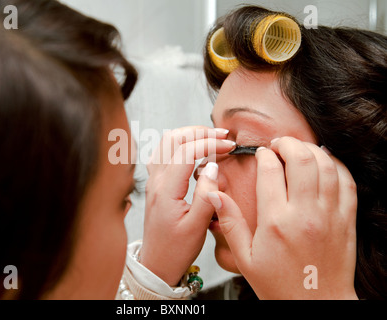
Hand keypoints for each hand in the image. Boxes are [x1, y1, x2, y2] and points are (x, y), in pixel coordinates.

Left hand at [139, 126, 235, 285]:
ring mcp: (152, 181)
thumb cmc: (175, 250)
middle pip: (173, 139)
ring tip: (211, 139)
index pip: (187, 151)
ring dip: (189, 135)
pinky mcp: (155, 184)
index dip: (210, 143)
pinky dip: (180, 145)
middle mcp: (155, 181)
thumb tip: (213, 167)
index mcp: (166, 190)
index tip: (229, 145)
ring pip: (166, 142)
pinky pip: (163, 153)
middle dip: (200, 132)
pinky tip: (193, 152)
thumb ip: (207, 195)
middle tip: (223, 136)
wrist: (156, 264)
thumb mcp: (197, 227)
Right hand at [208, 137, 357, 298]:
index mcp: (275, 222)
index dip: (263, 154)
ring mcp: (329, 215)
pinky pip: (346, 182)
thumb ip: (229, 222)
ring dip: (312, 150)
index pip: (270, 170)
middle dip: (288, 143)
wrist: (316, 305)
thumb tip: (213, 193)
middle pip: (301, 159)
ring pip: (326, 165)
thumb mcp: (245, 257)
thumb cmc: (279, 285)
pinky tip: (324, 164)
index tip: (260, 154)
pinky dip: (336, 166)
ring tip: (299, 150)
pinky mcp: (345, 220)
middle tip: (279, 145)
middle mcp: (304, 214)